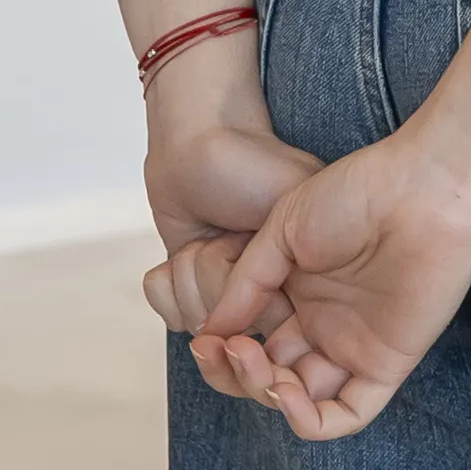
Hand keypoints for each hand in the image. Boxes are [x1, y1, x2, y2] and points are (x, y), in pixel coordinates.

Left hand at [140, 69, 317, 337]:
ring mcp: (226, 290)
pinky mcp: (192, 286)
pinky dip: (164, 284)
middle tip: (226, 238)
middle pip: (231, 333)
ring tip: (204, 237)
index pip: (278, 329)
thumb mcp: (291, 205)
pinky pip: (170, 315)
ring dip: (188, 276)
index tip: (242, 269)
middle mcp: (268, 289)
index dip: (253, 313)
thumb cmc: (251, 162)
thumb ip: (304, 258)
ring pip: (196, 323)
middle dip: (213, 282)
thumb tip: (291, 318)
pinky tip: (179, 252)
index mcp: (306, 274)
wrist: (199, 136)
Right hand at [183, 120, 470, 440]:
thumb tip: (209, 332)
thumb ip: (245, 284)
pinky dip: (310, 420)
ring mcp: (356, 345)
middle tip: (225, 347)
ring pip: (301, 400)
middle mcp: (327, 325)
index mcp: (301, 294)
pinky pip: (349, 414)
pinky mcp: (388, 362)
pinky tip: (284, 391)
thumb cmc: (359, 193)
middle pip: (270, 376)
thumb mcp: (283, 231)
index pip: (253, 344)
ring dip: (265, 393)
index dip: (222, 351)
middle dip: (236, 373)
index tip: (202, 337)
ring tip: (252, 357)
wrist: (424, 187)